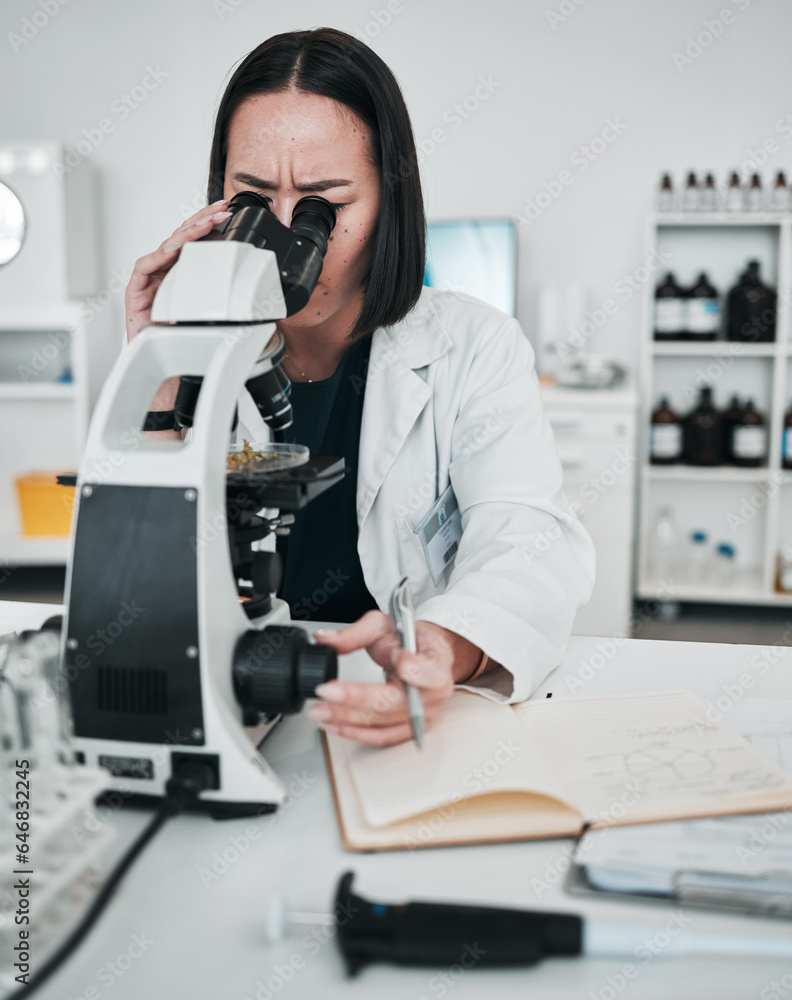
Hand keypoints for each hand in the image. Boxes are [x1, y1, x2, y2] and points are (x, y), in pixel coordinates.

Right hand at [124, 199, 231, 341]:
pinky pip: (146, 266)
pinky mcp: (135, 290)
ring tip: (206, 223)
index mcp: (179, 272)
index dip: (209, 224)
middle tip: (221, 209)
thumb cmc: (178, 336)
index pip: (194, 241)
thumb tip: (242, 284)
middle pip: (182, 236)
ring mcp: (149, 278)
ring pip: (167, 246)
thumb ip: (217, 295)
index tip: (226, 212)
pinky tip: (174, 247)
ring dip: (187, 232)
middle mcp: (164, 270)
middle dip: (202, 219)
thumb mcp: (206, 312)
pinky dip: (160, 255)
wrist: (156, 359)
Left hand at [310, 611, 480, 745]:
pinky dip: (355, 733)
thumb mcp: (385, 626)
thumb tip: (324, 639)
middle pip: (395, 703)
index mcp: (437, 662)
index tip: (394, 655)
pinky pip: (381, 737)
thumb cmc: (410, 639)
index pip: (430, 672)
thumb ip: (355, 633)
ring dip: (349, 720)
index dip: (411, 667)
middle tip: (327, 692)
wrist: (425, 654)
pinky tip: (334, 724)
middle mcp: (433, 694)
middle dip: (356, 699)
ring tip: (321, 712)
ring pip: (383, 724)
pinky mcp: (408, 728)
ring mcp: (421, 716)